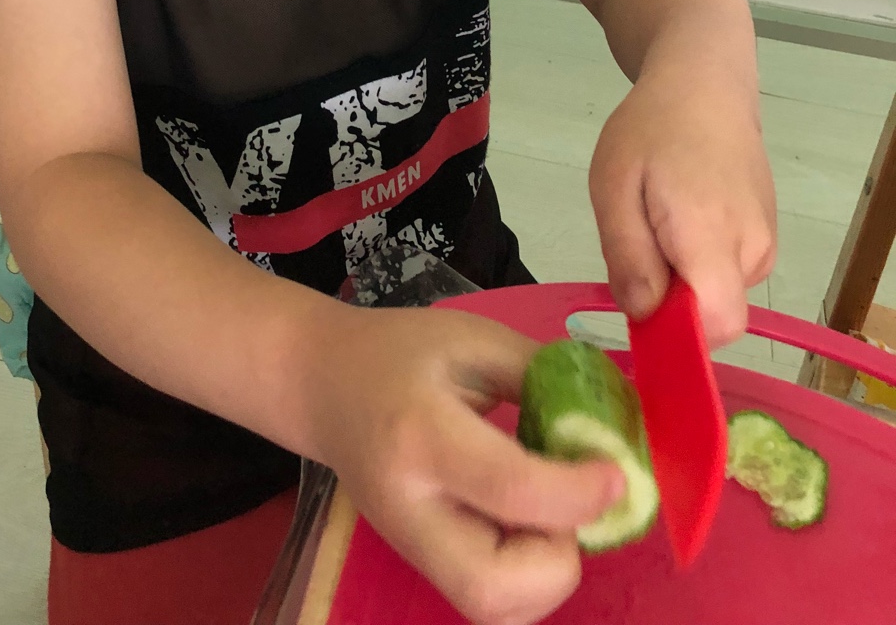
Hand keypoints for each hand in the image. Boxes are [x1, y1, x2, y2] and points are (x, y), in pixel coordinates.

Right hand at [304, 305, 623, 624]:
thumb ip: (541, 377)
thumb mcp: (472, 340)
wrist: (320, 383)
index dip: (579, 491)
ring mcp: (409, 546)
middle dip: (559, 558)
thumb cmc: (396, 351)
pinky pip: (487, 601)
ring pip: (493, 608)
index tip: (617, 470)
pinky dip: (525, 579)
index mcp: (421, 434)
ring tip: (545, 509)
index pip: (510, 489)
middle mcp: (410, 508)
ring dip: (545, 573)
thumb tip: (609, 423)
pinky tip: (522, 523)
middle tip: (568, 501)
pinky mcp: (419, 563)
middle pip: (492, 589)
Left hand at [589, 64, 775, 346]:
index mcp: (712, 235)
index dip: (679, 336)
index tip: (642, 308)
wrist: (704, 85)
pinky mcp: (766, 235)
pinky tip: (681, 214)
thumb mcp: (614, 187)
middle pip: (713, 314)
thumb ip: (629, 257)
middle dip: (669, 299)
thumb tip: (644, 317)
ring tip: (657, 216)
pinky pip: (727, 272)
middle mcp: (752, 248)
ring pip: (718, 293)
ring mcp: (765, 242)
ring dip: (681, 275)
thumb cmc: (650, 129)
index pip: (719, 325)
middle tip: (638, 238)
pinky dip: (699, 259)